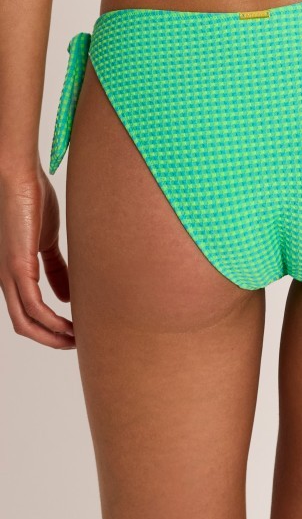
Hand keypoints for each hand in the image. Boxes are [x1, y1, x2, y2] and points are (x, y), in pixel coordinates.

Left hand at [0, 169, 74, 346]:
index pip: (27, 312)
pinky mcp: (16, 266)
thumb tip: (67, 295)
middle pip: (24, 324)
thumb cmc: (30, 198)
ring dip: (51, 336)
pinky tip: (69, 324)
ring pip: (25, 322)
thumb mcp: (46, 241)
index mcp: (13, 272)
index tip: (74, 332)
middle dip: (51, 339)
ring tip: (76, 340)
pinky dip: (51, 320)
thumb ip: (56, 268)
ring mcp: (8, 274)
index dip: (49, 327)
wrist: (17, 175)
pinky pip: (33, 305)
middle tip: (76, 343)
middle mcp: (6, 278)